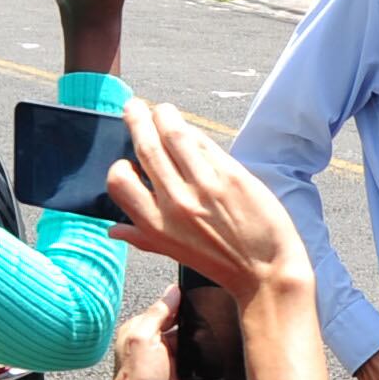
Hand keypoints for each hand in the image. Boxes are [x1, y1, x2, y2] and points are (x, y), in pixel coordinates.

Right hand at [105, 101, 305, 294]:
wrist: (266, 273)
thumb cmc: (221, 263)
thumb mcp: (173, 253)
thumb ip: (142, 237)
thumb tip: (112, 230)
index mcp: (156, 225)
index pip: (119, 181)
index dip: (121, 164)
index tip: (129, 157)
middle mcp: (175, 203)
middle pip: (146, 147)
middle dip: (137, 119)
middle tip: (135, 106)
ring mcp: (204, 187)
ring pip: (174, 134)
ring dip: (164, 114)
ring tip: (162, 110)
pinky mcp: (231, 176)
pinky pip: (205, 143)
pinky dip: (194, 131)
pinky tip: (192, 129)